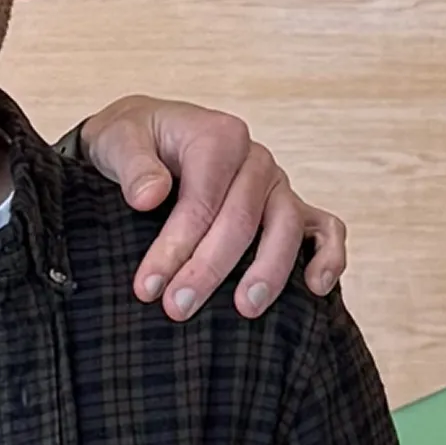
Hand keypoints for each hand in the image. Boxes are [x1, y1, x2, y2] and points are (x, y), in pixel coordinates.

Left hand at [77, 95, 346, 321]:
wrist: (147, 134)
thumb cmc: (132, 140)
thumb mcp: (116, 140)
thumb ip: (133, 165)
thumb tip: (149, 197)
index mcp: (217, 136)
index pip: (202, 201)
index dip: (175, 247)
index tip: (148, 287)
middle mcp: (254, 159)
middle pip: (242, 220)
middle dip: (209, 269)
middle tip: (177, 308)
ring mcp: (277, 184)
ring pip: (288, 228)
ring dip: (268, 272)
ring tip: (244, 310)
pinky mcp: (290, 205)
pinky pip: (325, 228)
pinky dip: (328, 256)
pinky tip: (315, 289)